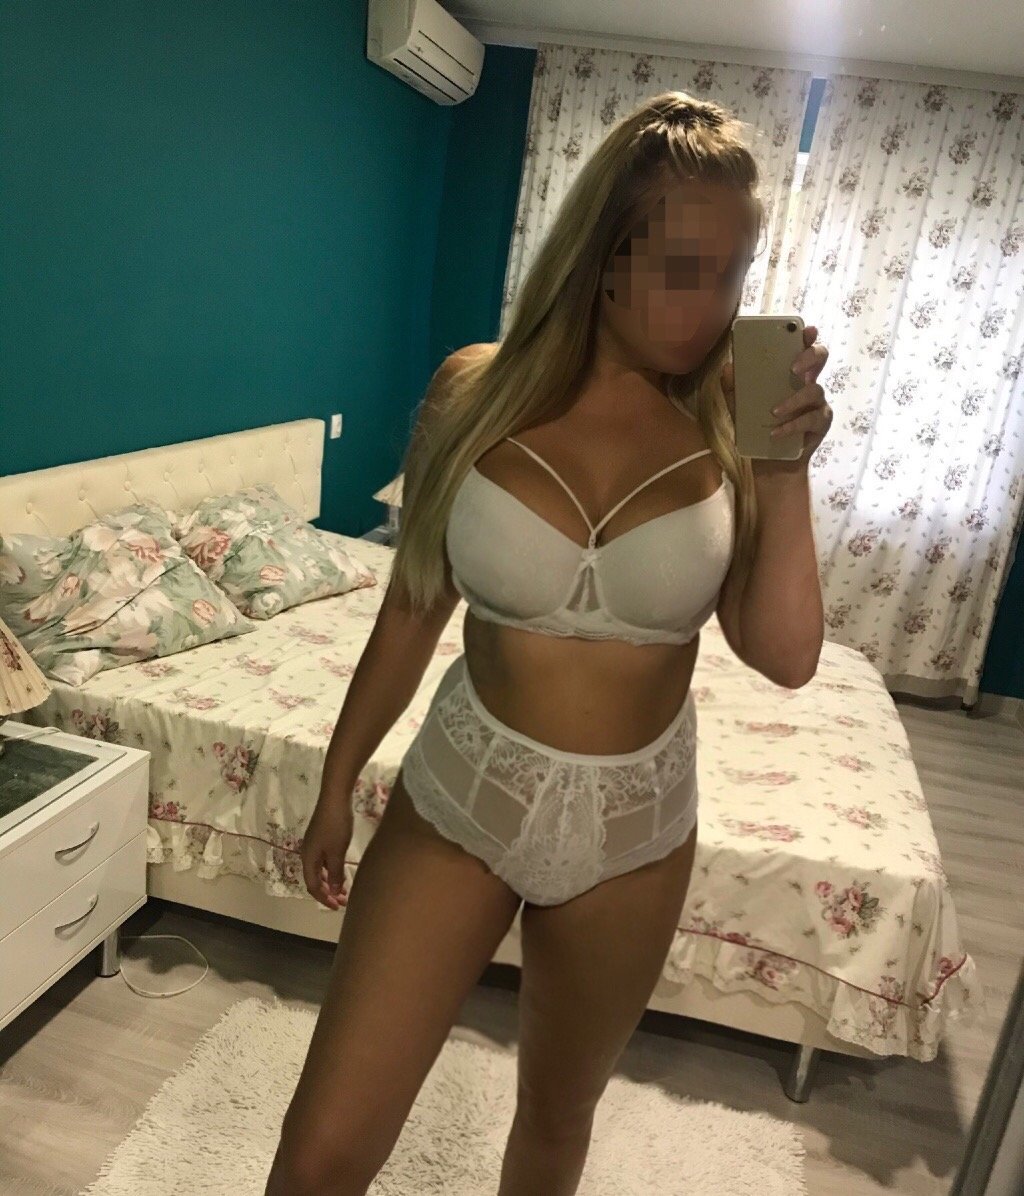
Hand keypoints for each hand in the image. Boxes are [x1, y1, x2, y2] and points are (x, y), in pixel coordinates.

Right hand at [300, 793, 353, 909]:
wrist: (335, 798)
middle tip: (343, 901)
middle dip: (327, 892)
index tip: (337, 907)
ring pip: (320, 870)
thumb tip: (332, 892)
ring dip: (330, 882)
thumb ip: (334, 873)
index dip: (323, 898)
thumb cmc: (336, 825)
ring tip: (344, 890)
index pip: (312, 885)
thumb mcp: (337, 852)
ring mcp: (315, 844)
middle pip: (314, 879)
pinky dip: (332, 870)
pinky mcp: (322, 837)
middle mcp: (308, 853)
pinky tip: (342, 872)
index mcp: (308, 858)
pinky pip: (324, 861)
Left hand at [721, 323, 832, 476]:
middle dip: (810, 356)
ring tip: (774, 412)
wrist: (769, 462)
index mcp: (791, 375)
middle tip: (793, 368)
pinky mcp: (820, 424)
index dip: (807, 337)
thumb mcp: (740, 408)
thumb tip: (728, 368)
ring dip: (793, 400)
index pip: (802, 348)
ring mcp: (817, 404)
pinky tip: (776, 432)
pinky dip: (792, 425)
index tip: (805, 330)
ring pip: (815, 391)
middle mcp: (808, 384)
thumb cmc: (758, 428)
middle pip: (821, 358)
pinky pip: (811, 420)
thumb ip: (734, 389)